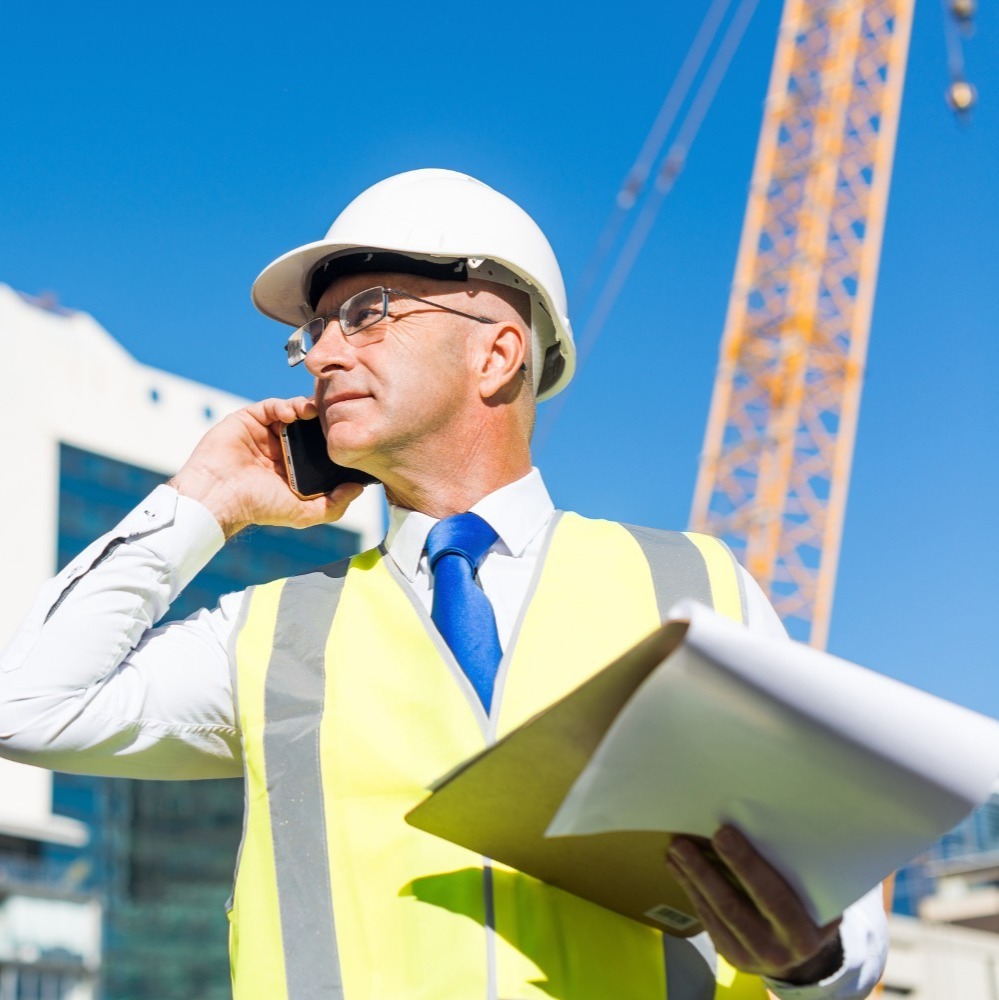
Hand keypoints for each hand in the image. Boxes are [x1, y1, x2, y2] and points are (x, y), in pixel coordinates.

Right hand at [170, 396, 365, 537]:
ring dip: (306, 409)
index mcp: (292, 468)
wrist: (219, 496)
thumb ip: (334, 505)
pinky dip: (284, 405)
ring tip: (315, 412)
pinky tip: (293, 413)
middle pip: (307, 426)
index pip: (318, 447)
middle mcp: (279, 449)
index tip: (348, 434)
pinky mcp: (247, 420)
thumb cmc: (257, 507)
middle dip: (322, 420)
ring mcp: (263, 433)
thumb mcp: (303, 513)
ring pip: (291, 412)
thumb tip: (358, 490)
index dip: (332, 440)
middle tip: (336, 415)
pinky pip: (270, 406)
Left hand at [666, 825, 843, 984]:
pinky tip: (677, 867)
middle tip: (683, 843)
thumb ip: (802, 875)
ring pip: (714, 912)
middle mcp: (775, 950)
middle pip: (733, 906)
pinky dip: (690, 890)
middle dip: (705, 872)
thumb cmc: (811, 912)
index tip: (723, 834)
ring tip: (675, 849)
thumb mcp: (818, 900)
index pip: (772, 897)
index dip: (745, 864)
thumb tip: (775, 827)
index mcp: (801, 934)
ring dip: (691, 878)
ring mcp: (748, 956)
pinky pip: (706, 919)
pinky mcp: (728, 954)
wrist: (802, 958)